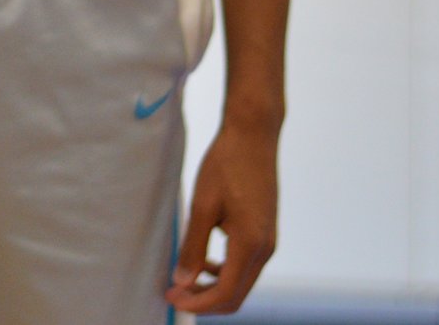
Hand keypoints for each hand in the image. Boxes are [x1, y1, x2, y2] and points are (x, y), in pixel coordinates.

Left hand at [166, 115, 278, 313]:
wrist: (253, 136)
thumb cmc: (225, 165)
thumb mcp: (202, 205)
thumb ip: (193, 246)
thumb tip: (183, 281)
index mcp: (250, 244)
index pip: (225, 294)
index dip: (196, 303)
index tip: (170, 297)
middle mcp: (265, 249)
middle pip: (236, 295)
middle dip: (204, 300)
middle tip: (172, 292)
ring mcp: (269, 242)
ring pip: (241, 282)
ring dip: (213, 287)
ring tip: (183, 279)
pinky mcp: (265, 233)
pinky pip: (245, 265)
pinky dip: (224, 272)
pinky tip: (204, 261)